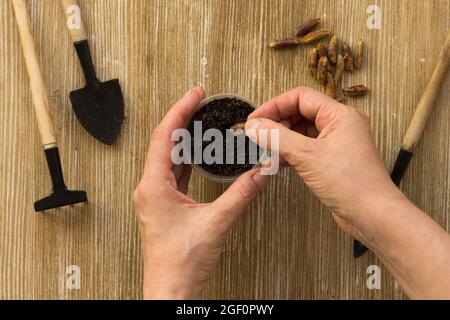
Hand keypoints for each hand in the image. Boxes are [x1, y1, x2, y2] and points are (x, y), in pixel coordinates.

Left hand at [133, 87, 269, 299]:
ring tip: (198, 120)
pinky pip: (171, 172)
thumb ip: (241, 194)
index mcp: (154, 186)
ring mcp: (155, 197)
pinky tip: (195, 153)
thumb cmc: (180, 262)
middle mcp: (150, 188)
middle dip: (181, 119)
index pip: (164, 136)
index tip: (194, 94)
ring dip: (182, 138)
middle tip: (199, 101)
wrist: (170, 289)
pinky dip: (184, 157)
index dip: (180, 111)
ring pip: (167, 157)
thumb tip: (261, 172)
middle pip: (164, 142)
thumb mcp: (216, 223)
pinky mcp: (163, 205)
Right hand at [246, 86, 399, 244]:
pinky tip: (277, 164)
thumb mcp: (306, 155)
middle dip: (277, 125)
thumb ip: (277, 137)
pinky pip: (306, 150)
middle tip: (257, 136)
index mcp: (340, 115)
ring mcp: (336, 144)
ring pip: (301, 133)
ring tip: (265, 153)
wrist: (372, 215)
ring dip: (282, 141)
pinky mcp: (332, 161)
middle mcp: (340, 125)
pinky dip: (290, 154)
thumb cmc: (350, 183)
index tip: (255, 120)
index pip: (301, 98)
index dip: (275, 106)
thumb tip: (254, 125)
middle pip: (300, 114)